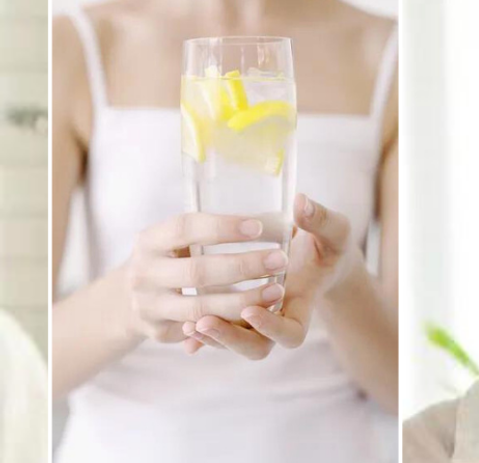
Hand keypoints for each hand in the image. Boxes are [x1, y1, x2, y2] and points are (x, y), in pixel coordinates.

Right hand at [121, 213, 287, 343]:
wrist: (127, 299)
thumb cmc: (170, 258)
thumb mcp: (176, 239)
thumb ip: (210, 231)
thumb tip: (270, 218)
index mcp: (150, 240)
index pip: (186, 228)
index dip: (222, 228)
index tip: (258, 227)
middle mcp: (144, 273)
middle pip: (198, 272)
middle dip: (243, 266)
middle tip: (280, 259)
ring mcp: (149, 306)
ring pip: (201, 309)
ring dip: (242, 301)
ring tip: (276, 291)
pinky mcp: (159, 331)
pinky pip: (200, 332)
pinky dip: (229, 324)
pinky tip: (258, 316)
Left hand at [181, 193, 356, 358]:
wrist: (321, 261)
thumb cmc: (328, 246)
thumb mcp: (334, 231)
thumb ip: (320, 219)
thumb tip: (300, 202)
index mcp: (304, 304)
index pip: (291, 333)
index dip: (271, 327)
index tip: (252, 307)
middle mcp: (280, 319)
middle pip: (257, 347)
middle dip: (229, 338)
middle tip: (203, 322)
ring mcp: (258, 320)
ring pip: (234, 342)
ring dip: (212, 336)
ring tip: (190, 323)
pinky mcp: (241, 314)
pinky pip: (221, 332)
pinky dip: (203, 337)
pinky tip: (184, 330)